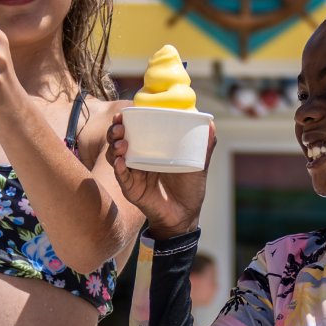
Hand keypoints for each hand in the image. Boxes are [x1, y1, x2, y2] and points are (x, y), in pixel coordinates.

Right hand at [106, 113, 215, 238]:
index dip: (126, 119)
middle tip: (121, 127)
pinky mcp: (131, 189)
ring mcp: (133, 173)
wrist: (186, 214)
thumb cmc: (190, 187)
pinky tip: (121, 162)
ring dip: (115, 147)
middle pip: (118, 139)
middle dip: (115, 130)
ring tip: (122, 144)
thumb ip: (204, 145)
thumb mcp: (198, 163)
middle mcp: (138, 158)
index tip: (126, 111)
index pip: (133, 129)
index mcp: (151, 148)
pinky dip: (119, 169)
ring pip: (114, 156)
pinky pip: (121, 177)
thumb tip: (211, 123)